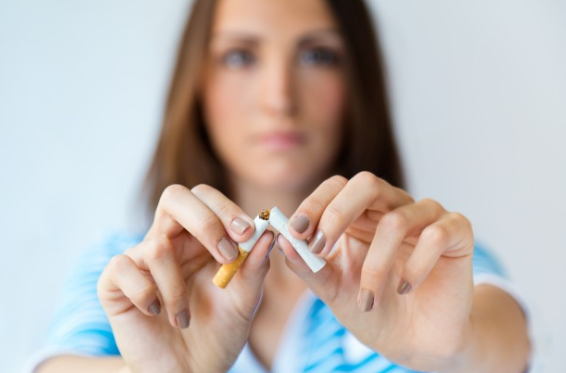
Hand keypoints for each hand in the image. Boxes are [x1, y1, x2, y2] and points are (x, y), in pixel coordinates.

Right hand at [98, 184, 273, 372]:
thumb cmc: (218, 332)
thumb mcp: (245, 302)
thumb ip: (255, 267)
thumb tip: (269, 233)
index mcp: (199, 238)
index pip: (205, 198)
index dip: (225, 209)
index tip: (247, 234)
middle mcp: (169, 241)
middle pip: (175, 197)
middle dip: (205, 222)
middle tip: (226, 255)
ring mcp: (139, 260)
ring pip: (157, 245)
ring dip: (177, 289)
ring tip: (184, 317)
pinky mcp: (114, 284)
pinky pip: (123, 269)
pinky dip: (146, 295)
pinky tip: (157, 313)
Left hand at [279, 172, 474, 371]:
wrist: (416, 342)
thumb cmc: (373, 309)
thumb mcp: (333, 290)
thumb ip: (308, 266)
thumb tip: (282, 242)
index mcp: (360, 214)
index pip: (336, 188)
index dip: (314, 204)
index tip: (295, 233)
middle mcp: (393, 207)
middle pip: (366, 184)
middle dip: (337, 213)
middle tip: (320, 246)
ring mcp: (427, 217)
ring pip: (397, 220)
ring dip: (375, 266)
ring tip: (367, 301)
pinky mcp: (457, 232)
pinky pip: (436, 235)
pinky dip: (415, 266)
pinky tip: (405, 289)